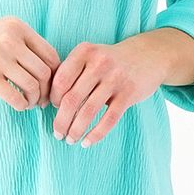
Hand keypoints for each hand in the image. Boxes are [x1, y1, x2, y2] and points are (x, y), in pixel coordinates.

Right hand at [0, 15, 61, 111]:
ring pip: (33, 86)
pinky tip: (18, 105)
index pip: (51, 54)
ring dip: (35, 100)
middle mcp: (11, 40)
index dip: (56, 74)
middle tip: (43, 100)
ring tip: (29, 103)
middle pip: (45, 72)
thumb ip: (22, 43)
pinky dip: (22, 105)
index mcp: (17, 27)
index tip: (50, 85)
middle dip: (47, 90)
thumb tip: (47, 69)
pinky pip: (16, 97)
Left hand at [49, 36, 166, 144]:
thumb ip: (70, 72)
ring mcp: (115, 78)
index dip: (52, 99)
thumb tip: (45, 101)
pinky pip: (109, 119)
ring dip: (75, 130)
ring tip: (70, 139)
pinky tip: (87, 142)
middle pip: (71, 99)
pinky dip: (96, 134)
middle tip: (57, 133)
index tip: (52, 110)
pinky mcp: (129, 93)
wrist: (148, 55)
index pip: (59, 81)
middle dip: (61, 121)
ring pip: (88, 112)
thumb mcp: (89, 56)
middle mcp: (99, 63)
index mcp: (84, 52)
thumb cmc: (110, 61)